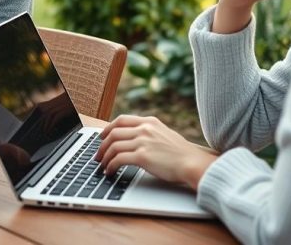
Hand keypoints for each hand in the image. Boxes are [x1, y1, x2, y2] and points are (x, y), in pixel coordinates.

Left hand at [94, 115, 216, 189]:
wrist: (193, 163)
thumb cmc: (182, 154)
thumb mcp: (165, 134)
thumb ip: (150, 133)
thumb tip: (135, 139)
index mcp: (150, 122)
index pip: (121, 120)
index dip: (108, 128)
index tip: (102, 136)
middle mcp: (144, 129)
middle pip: (113, 133)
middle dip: (102, 145)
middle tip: (97, 155)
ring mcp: (143, 141)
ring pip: (113, 146)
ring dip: (104, 157)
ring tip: (102, 166)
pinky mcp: (142, 156)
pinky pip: (118, 159)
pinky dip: (110, 166)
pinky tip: (110, 172)